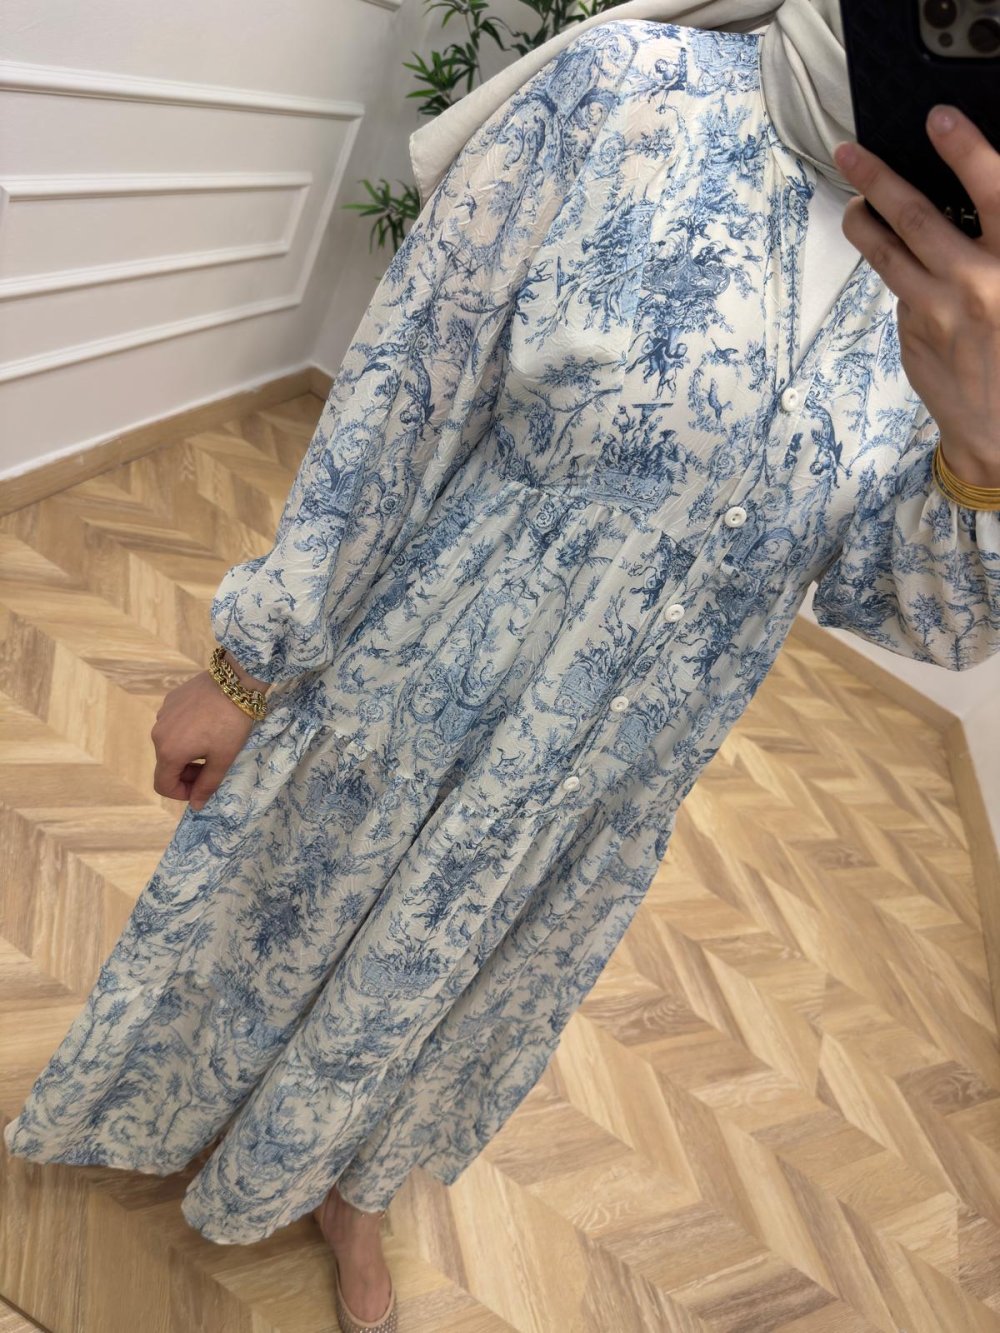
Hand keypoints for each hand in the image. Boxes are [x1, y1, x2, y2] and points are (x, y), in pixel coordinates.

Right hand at [150, 670, 255, 810]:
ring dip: (186, 753)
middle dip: (186, 773)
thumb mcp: (223, 758)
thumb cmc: (230, 723)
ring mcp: (162, 715)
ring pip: (170, 744)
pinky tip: (207, 724)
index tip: (202, 788)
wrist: (235, 681)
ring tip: (212, 744)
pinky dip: (186, 733)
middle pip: (166, 764)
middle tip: (212, 767)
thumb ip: (207, 785)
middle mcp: (158, 734)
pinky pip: (173, 725)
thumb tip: (196, 805)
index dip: (181, 793)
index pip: (163, 785)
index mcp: (169, 752)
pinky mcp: (170, 700)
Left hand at [834, 104, 999, 487]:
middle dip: (878, 178)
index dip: (964, 150)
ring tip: (851, 201)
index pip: (993, 192)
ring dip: (863, 221)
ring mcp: (938, 313)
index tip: (937, 117)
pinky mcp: (914, 336)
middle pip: (917, 217)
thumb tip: (980, 201)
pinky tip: (895, 258)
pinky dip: (895, 268)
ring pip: (888, 255)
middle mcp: (978, 284)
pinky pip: (900, 291)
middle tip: (849, 151)